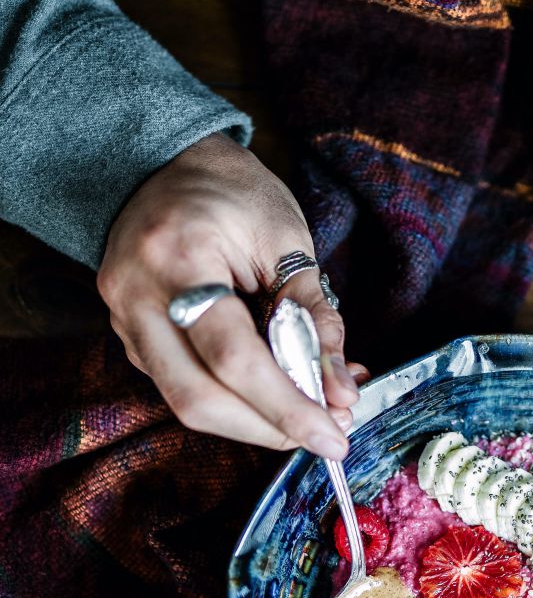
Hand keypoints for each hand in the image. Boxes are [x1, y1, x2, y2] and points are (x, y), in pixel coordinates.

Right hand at [97, 132, 364, 456]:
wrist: (164, 161)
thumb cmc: (233, 193)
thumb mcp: (288, 241)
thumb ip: (316, 319)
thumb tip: (342, 391)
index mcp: (178, 257)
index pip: (234, 358)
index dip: (287, 407)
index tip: (335, 436)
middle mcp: (137, 296)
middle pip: (199, 398)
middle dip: (269, 427)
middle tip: (327, 432)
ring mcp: (125, 320)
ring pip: (186, 403)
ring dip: (254, 421)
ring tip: (311, 412)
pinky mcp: (132, 337)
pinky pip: (182, 386)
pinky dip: (235, 400)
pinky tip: (277, 390)